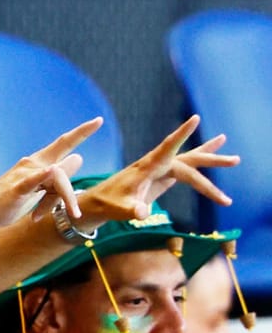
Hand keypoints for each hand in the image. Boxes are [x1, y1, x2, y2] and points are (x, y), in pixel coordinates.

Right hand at [0, 119, 94, 236]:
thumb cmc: (6, 204)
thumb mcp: (37, 191)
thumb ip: (57, 178)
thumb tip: (79, 158)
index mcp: (37, 165)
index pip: (62, 144)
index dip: (80, 132)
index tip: (99, 120)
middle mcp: (31, 164)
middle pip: (61, 149)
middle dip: (80, 133)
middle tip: (98, 120)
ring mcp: (22, 176)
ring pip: (56, 175)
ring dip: (68, 196)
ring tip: (74, 215)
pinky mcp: (14, 190)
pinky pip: (30, 181)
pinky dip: (41, 176)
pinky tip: (50, 171)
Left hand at [74, 116, 237, 230]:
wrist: (96, 205)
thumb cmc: (106, 205)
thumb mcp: (119, 209)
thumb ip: (132, 210)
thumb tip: (144, 214)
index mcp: (146, 168)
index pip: (168, 148)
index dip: (182, 134)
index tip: (195, 118)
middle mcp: (155, 165)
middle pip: (188, 159)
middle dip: (211, 160)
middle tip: (236, 161)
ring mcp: (159, 171)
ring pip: (190, 163)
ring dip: (211, 162)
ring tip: (235, 159)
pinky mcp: (160, 178)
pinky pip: (185, 171)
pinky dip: (200, 167)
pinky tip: (212, 158)